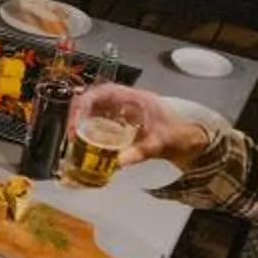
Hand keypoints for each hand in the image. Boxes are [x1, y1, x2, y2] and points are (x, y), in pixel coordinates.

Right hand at [71, 84, 207, 165]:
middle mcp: (120, 99)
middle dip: (76, 117)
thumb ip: (140, 153)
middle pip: (89, 100)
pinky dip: (88, 130)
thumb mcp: (158, 144)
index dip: (82, 107)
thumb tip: (118, 163)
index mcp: (130, 97)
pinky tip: (86, 144)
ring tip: (75, 142)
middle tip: (72, 137)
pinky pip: (96, 120)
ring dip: (80, 123)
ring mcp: (117, 108)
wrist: (186, 135)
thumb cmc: (174, 133)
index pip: (98, 94)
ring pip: (90, 110)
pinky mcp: (117, 119)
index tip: (76, 125)